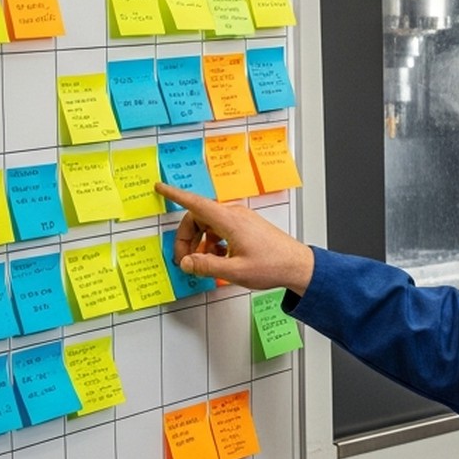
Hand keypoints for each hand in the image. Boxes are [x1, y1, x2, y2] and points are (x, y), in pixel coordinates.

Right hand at [156, 183, 314, 293]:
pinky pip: (220, 230)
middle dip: (186, 238)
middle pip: (198, 218)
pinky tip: (218, 260)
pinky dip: (212, 244)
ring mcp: (241, 220)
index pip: (196, 203)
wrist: (297, 265)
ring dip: (200, 243)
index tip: (160, 187)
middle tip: (185, 261)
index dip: (175, 194)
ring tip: (203, 264)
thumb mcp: (235, 271)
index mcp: (230, 221)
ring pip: (208, 225)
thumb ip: (206, 266)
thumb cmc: (273, 265)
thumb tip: (186, 262)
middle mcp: (235, 216)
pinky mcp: (246, 227)